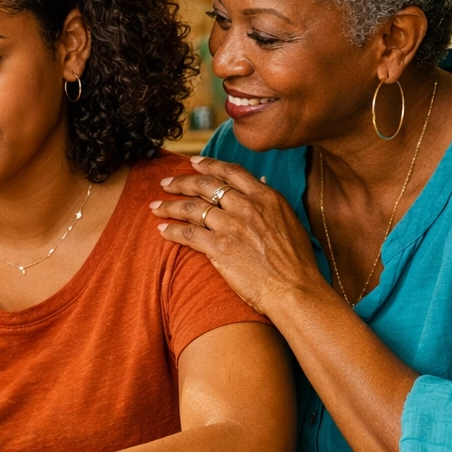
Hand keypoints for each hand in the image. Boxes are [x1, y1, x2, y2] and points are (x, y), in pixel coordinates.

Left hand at [151, 156, 324, 315]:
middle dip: (181, 182)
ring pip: (192, 208)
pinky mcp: (219, 248)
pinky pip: (189, 234)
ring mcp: (231, 226)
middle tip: (165, 183)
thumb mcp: (289, 221)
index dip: (208, 165)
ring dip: (170, 205)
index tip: (193, 162)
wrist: (295, 289)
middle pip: (205, 185)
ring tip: (156, 207)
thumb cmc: (296, 262)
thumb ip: (270, 201)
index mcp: (265, 197)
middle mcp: (246, 206)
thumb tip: (261, 182)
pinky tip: (162, 231)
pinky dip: (172, 230)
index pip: (230, 172)